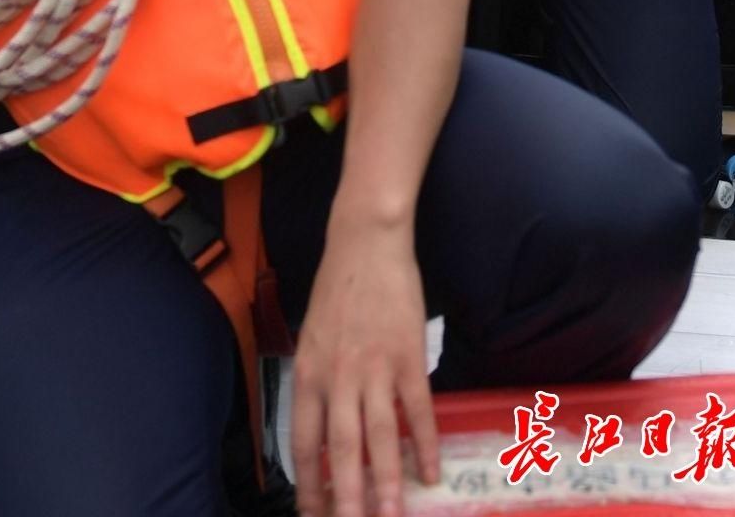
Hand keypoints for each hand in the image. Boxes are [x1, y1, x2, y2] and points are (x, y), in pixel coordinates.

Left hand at [290, 216, 438, 516]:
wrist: (364, 244)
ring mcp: (374, 368)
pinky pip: (417, 410)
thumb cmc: (337, 291)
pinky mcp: (407, 357)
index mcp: (308, 371)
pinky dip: (425, 445)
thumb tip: (321, 432)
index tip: (314, 515)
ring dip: (386, 483)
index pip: (304, 442)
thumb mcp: (311, 337)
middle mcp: (337, 376)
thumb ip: (316, 383)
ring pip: (380, 438)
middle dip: (346, 499)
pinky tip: (430, 473)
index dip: (309, 484)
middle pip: (342, 449)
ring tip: (392, 516)